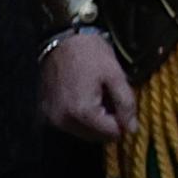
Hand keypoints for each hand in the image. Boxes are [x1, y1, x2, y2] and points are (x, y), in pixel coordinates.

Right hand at [40, 28, 135, 142]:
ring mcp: (51, 118)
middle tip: (110, 97)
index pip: (111, 134)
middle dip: (108, 122)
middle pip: (96, 137)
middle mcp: (63, 121)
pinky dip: (80, 117)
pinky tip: (84, 96)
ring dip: (94, 121)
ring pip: (83, 133)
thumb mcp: (116, 75)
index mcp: (82, 112)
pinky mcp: (45, 113)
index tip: (123, 104)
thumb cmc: (90, 53)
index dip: (122, 121)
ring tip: (98, 95)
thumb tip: (132, 129)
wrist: (61, 39)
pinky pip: (69, 124)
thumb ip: (126, 104)